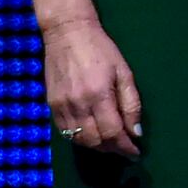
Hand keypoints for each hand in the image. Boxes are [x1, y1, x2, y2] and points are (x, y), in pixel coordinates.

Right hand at [32, 0, 142, 158]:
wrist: (68, 33)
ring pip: (80, 141)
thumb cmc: (101, 49)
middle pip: (96, 141)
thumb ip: (131, 102)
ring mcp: (62, 107)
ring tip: (111, 144)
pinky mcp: (51, 107)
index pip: (113, 133)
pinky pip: (66, 133)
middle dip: (113, 149)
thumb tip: (136, 132)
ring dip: (97, 147)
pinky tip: (92, 135)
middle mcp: (78, 105)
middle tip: (125, 149)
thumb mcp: (124, 71)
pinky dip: (81, 139)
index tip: (135, 153)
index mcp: (99, 94)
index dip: (125, 147)